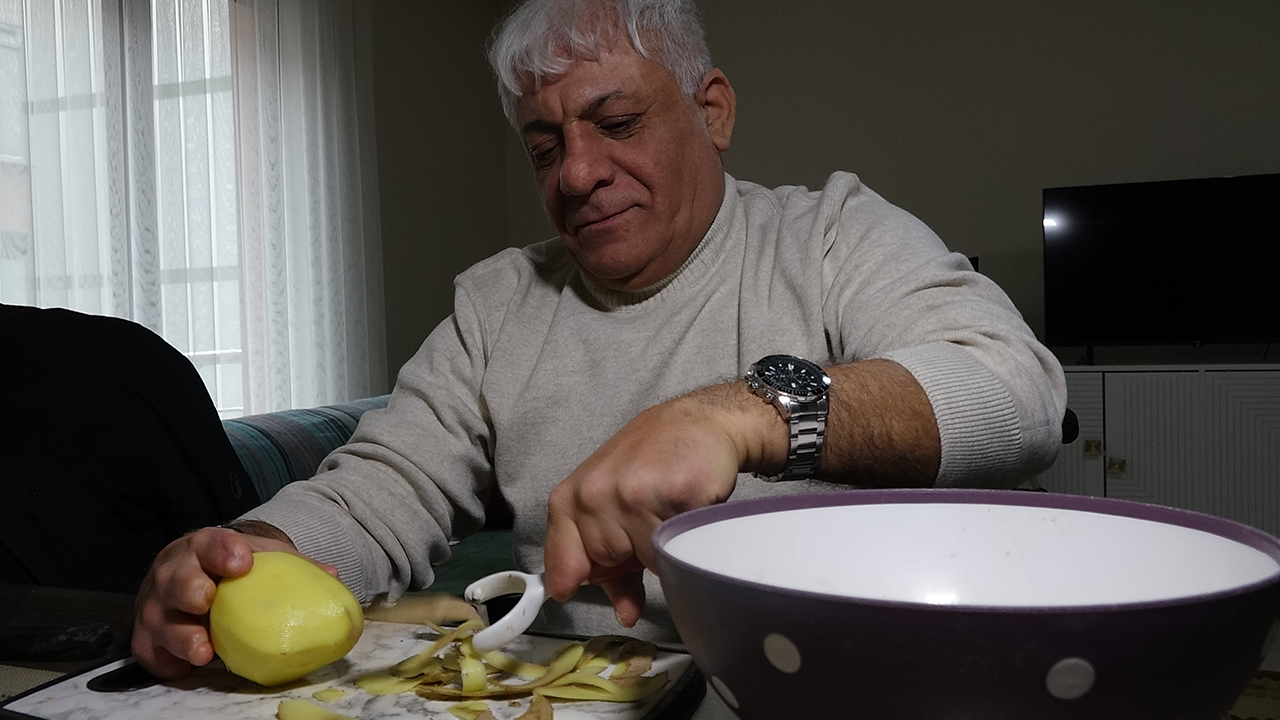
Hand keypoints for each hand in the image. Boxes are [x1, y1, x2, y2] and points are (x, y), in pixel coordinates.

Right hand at [130, 524, 319, 678]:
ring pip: (159, 619)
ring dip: (181, 635)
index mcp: (203, 547)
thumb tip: (332, 577)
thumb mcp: (261, 558)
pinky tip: (184, 668)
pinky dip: (165, 660)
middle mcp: (173, 573)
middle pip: (175, 580)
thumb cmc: (232, 569)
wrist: (195, 576)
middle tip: (208, 599)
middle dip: (189, 588)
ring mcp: (156, 605)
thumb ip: (293, 566)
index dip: (223, 551)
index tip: (243, 563)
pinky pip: (149, 650)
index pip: (210, 543)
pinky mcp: (148, 636)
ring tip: (204, 650)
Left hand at [543, 382, 783, 625]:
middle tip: (648, 521)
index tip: (573, 589)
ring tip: (670, 511)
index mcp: (571, 496)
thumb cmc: (653, 465)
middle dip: (631, 555)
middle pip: (610, 563)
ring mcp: (634, 494)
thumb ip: (612, 563)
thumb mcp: (616, 507)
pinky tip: (689, 506)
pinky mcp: (675, 496)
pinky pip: (680, 544)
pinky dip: (689, 535)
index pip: (563, 562)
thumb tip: (625, 613)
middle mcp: (596, 494)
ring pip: (648, 559)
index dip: (575, 577)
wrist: (699, 422)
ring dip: (665, 547)